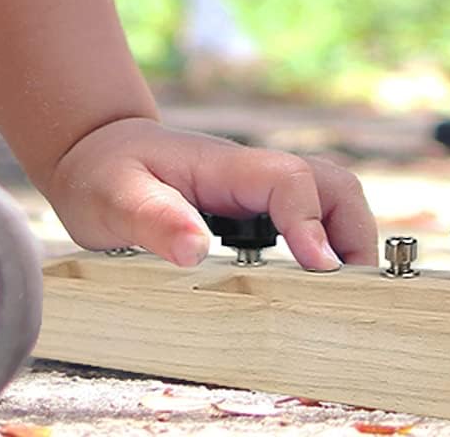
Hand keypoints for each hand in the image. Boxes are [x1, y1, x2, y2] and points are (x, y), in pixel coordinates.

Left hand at [45, 118, 376, 270]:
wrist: (96, 151)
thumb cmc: (104, 173)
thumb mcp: (113, 198)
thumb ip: (152, 220)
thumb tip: (195, 251)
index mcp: (226, 166)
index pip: (290, 180)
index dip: (312, 221)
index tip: (318, 269)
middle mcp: (253, 174)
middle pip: (333, 184)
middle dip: (353, 233)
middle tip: (350, 294)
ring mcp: (258, 190)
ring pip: (329, 199)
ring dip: (346, 241)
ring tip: (338, 298)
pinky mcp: (254, 210)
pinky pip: (309, 218)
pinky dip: (326, 247)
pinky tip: (309, 289)